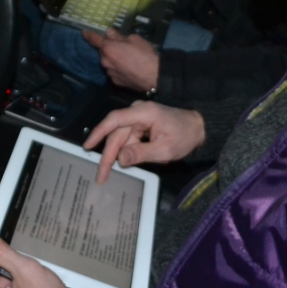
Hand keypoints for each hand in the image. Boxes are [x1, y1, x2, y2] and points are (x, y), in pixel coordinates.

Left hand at [82, 29, 158, 91]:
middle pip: (103, 52)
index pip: (94, 40)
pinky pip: (114, 71)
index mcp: (108, 49)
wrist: (154, 76)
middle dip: (109, 48)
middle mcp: (105, 62)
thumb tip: (108, 33)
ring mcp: (110, 73)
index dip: (89, 35)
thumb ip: (118, 36)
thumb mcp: (133, 39)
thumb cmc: (144, 54)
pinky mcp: (116, 82)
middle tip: (121, 46)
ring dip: (113, 59)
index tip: (84, 32)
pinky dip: (118, 68)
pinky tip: (128, 68)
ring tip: (127, 59)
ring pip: (108, 62)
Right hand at [83, 101, 204, 182]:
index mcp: (143, 113)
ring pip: (120, 137)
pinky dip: (123, 150)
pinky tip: (117, 163)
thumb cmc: (184, 136)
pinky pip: (127, 137)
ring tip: (107, 173)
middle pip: (116, 133)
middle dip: (107, 155)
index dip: (99, 133)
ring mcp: (138, 117)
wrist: (199, 127)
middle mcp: (137, 111)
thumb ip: (141, 153)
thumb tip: (121, 159)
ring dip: (115, 155)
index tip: (87, 146)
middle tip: (101, 175)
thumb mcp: (165, 149)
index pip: (115, 120)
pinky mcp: (140, 123)